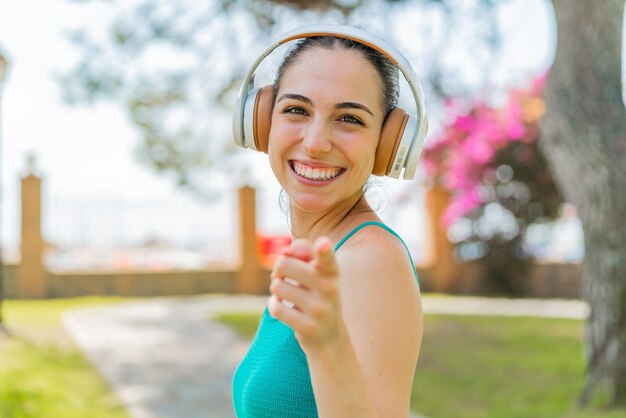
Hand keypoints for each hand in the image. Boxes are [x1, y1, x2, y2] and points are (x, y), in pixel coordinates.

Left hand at [268, 236, 342, 351]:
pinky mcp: (309, 327)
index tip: (322, 245)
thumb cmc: (318, 293)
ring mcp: (320, 309)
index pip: (327, 257)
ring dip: (275, 289)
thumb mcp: (316, 270)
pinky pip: (276, 308)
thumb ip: (303, 250)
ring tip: (285, 295)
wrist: (329, 335)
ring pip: (277, 286)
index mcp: (331, 271)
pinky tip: (282, 307)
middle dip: (277, 271)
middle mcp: (329, 288)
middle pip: (284, 264)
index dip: (324, 249)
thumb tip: (285, 252)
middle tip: (283, 278)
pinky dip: (273, 305)